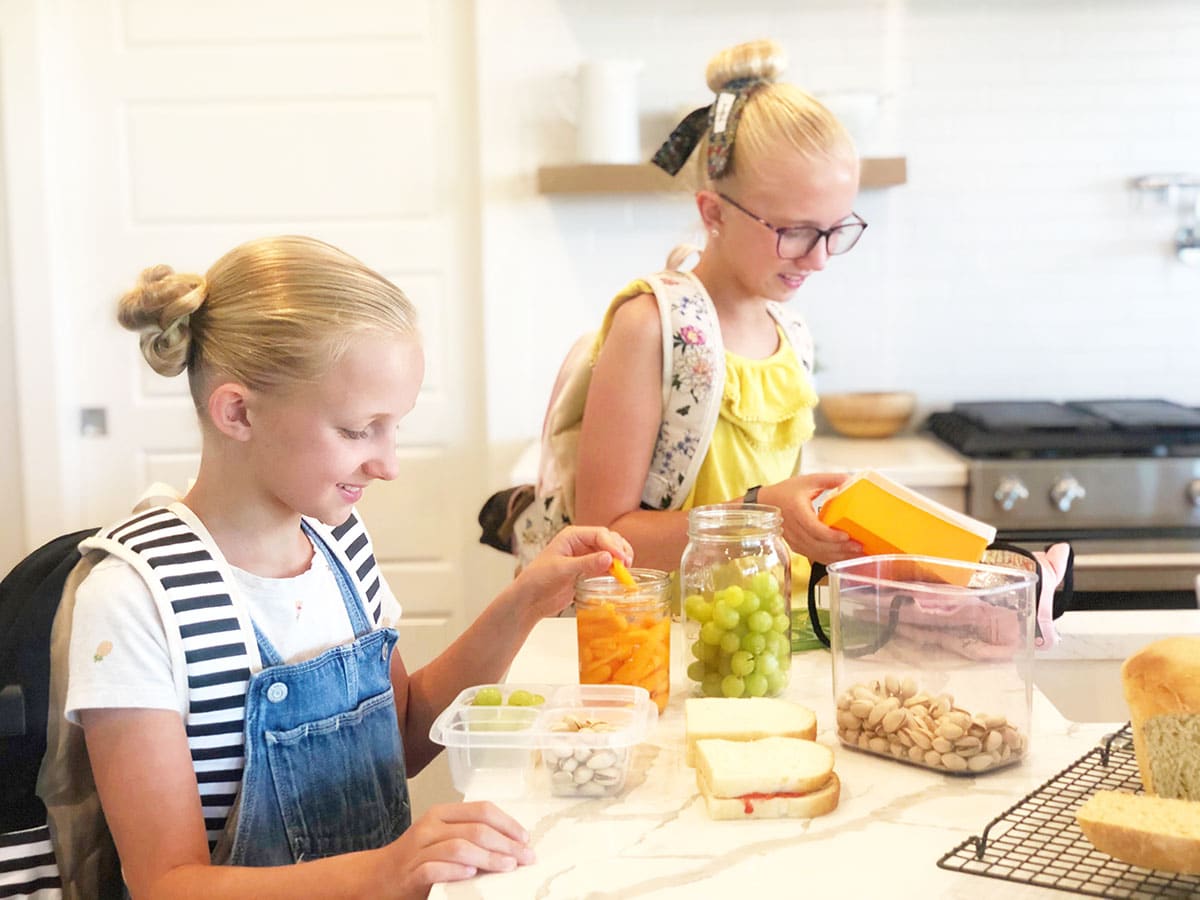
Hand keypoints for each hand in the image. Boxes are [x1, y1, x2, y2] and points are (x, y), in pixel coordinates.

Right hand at [381, 801, 534, 896]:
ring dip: (488, 857)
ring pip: (459, 847)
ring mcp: (419, 849)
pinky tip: (471, 873)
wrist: (379, 877)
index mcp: (442, 814)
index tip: (526, 839)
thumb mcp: (442, 838)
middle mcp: (430, 827)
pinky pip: (435, 868)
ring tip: (507, 866)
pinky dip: (455, 870)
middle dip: (506, 843)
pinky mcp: (410, 873)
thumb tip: (512, 844)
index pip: (482, 810)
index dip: (508, 823)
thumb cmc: (417, 858)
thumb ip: (469, 835)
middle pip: (475, 829)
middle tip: (525, 858)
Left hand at [515, 525, 632, 618]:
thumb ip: (586, 564)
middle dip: (619, 550)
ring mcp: (585, 556)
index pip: (600, 534)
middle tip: (626, 565)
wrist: (530, 599)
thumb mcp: (562, 570)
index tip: (621, 559)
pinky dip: (614, 569)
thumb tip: (608, 558)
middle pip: (608, 540)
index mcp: (572, 536)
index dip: (613, 545)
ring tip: (625, 570)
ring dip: (619, 559)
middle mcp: (580, 543)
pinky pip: (606, 565)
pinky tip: (619, 576)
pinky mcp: (587, 570)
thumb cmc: (538, 580)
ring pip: (610, 552)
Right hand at [759, 474, 863, 564]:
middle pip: (818, 544)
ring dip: (837, 556)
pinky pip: (813, 556)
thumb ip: (829, 479)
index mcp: (796, 510)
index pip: (813, 528)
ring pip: (816, 553)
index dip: (830, 535)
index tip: (846, 535)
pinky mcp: (796, 546)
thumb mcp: (808, 480)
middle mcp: (794, 528)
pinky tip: (842, 557)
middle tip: (859, 547)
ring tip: (855, 554)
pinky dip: (829, 558)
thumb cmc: (786, 492)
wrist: (766, 503)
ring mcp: (794, 540)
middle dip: (840, 548)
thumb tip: (850, 480)